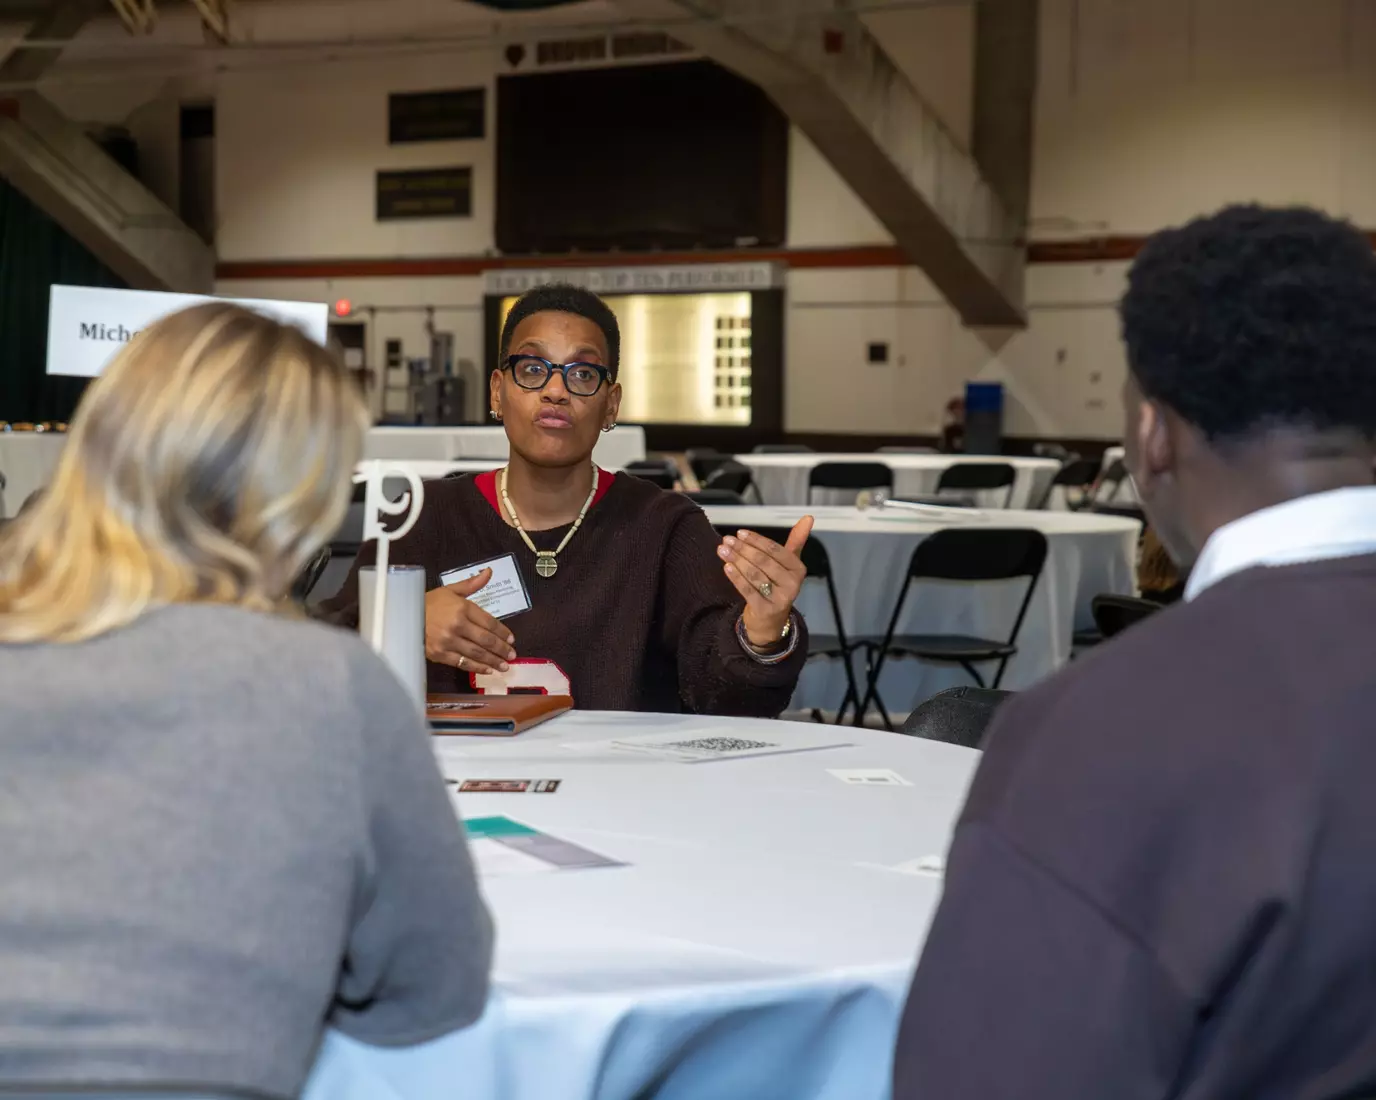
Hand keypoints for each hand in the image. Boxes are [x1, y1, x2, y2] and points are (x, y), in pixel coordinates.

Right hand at [424, 570, 516, 675]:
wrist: (404, 617)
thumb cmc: (429, 603)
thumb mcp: (450, 590)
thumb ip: (472, 584)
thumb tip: (489, 571)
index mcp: (462, 608)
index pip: (489, 622)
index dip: (503, 632)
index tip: (512, 639)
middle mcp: (457, 625)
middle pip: (486, 640)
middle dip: (502, 649)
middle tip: (512, 655)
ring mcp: (448, 642)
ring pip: (477, 653)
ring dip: (493, 661)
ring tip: (504, 666)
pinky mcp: (440, 655)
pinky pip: (463, 663)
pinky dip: (477, 668)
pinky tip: (488, 671)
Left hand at [716, 515, 813, 647]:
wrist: (771, 621)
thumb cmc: (777, 586)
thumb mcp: (787, 564)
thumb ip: (796, 541)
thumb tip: (809, 517)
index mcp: (798, 569)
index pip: (775, 550)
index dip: (756, 540)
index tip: (740, 533)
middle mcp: (792, 584)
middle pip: (763, 561)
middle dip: (743, 549)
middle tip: (727, 540)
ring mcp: (780, 598)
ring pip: (754, 575)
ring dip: (736, 560)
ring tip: (722, 550)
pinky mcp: (765, 610)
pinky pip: (748, 590)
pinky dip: (736, 577)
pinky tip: (727, 567)